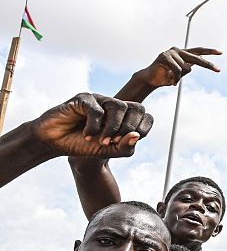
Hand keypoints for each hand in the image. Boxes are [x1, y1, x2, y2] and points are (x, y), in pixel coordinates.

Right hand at [30, 93, 152, 157]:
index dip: (142, 129)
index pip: (146, 116)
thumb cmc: (83, 145)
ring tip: (101, 141)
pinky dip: (94, 126)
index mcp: (124, 118)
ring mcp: (100, 100)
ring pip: (119, 106)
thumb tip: (136, 136)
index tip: (125, 142)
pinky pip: (97, 110)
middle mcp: (114, 106)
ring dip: (113, 127)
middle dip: (128, 128)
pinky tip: (86, 135)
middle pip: (138, 108)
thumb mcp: (108, 151)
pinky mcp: (84, 98)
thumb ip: (125, 147)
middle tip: (112, 142)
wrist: (56, 143)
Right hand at [135, 47, 220, 87]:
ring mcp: (171, 52)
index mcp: (182, 53)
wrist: (151, 79)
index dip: (210, 51)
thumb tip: (202, 59)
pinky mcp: (164, 56)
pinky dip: (176, 78)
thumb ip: (190, 65)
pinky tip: (170, 80)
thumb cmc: (167, 76)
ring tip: (172, 78)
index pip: (198, 51)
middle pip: (197, 58)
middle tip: (218, 70)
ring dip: (180, 77)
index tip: (221, 52)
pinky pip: (177, 70)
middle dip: (208, 65)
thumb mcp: (181, 72)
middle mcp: (177, 50)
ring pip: (186, 68)